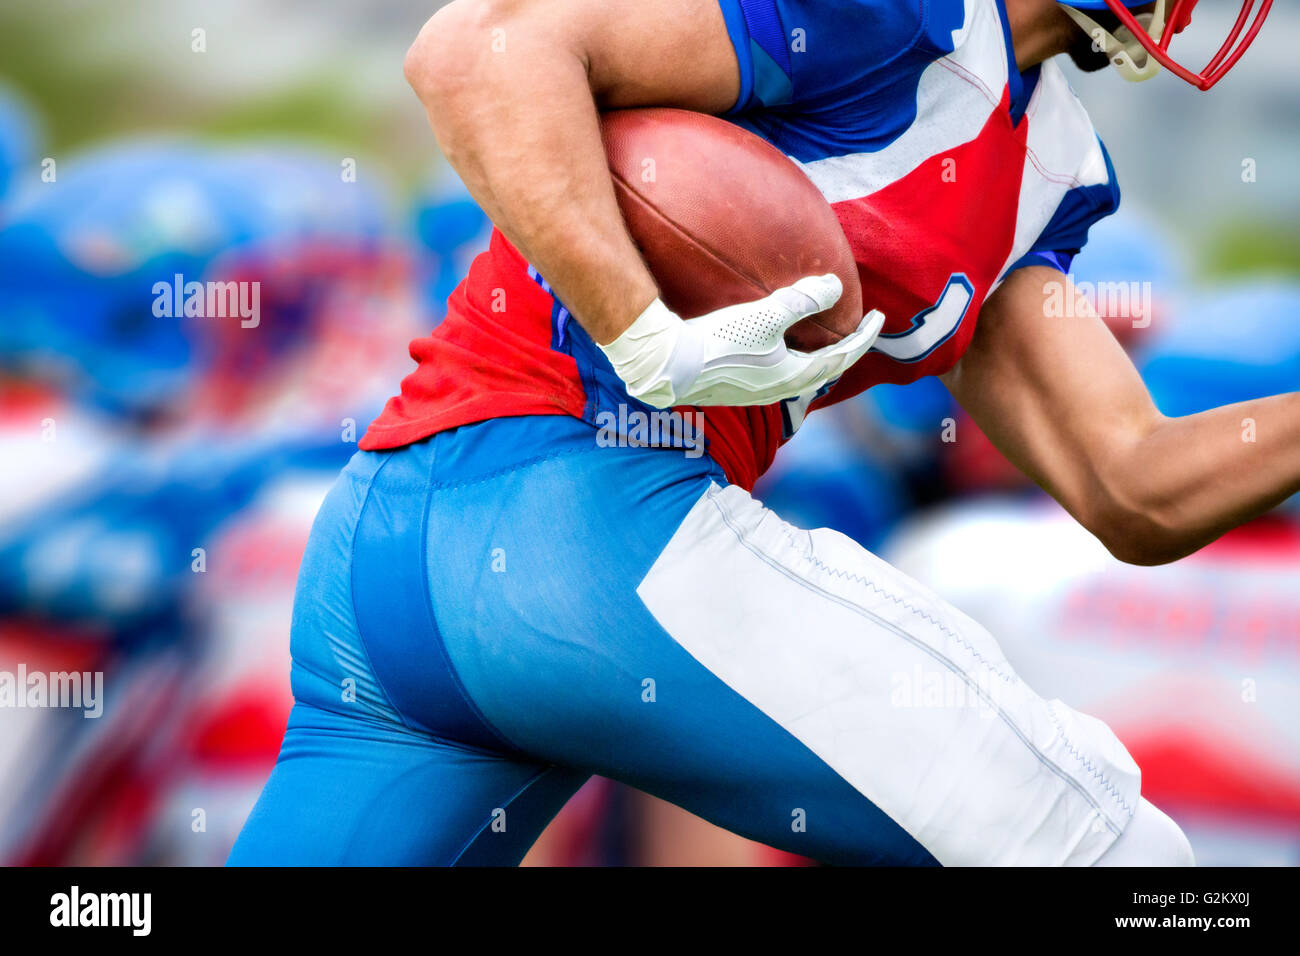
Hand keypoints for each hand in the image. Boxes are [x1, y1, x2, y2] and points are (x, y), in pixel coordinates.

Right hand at [598, 275, 885, 407]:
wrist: (667, 366)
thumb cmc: (716, 341)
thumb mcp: (763, 316)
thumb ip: (801, 300)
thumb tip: (836, 285)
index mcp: (793, 376)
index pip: (842, 357)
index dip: (865, 337)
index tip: (880, 317)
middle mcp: (779, 390)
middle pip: (825, 370)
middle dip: (846, 349)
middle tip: (858, 327)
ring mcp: (757, 392)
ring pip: (801, 374)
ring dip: (818, 354)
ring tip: (822, 335)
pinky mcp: (737, 386)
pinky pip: (778, 371)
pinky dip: (792, 355)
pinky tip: (779, 341)